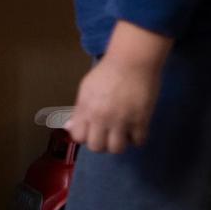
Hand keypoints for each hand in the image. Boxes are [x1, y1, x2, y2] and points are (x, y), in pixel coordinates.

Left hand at [65, 21, 170, 153]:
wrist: (133, 60)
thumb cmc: (107, 72)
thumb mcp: (86, 89)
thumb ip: (79, 110)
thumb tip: (69, 127)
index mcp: (85, 109)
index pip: (78, 137)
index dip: (85, 136)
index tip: (92, 131)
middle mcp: (101, 117)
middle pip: (96, 147)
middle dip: (102, 144)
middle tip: (108, 135)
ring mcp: (121, 120)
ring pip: (117, 149)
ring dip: (119, 144)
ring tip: (123, 134)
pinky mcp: (141, 119)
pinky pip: (138, 141)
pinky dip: (137, 138)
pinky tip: (136, 129)